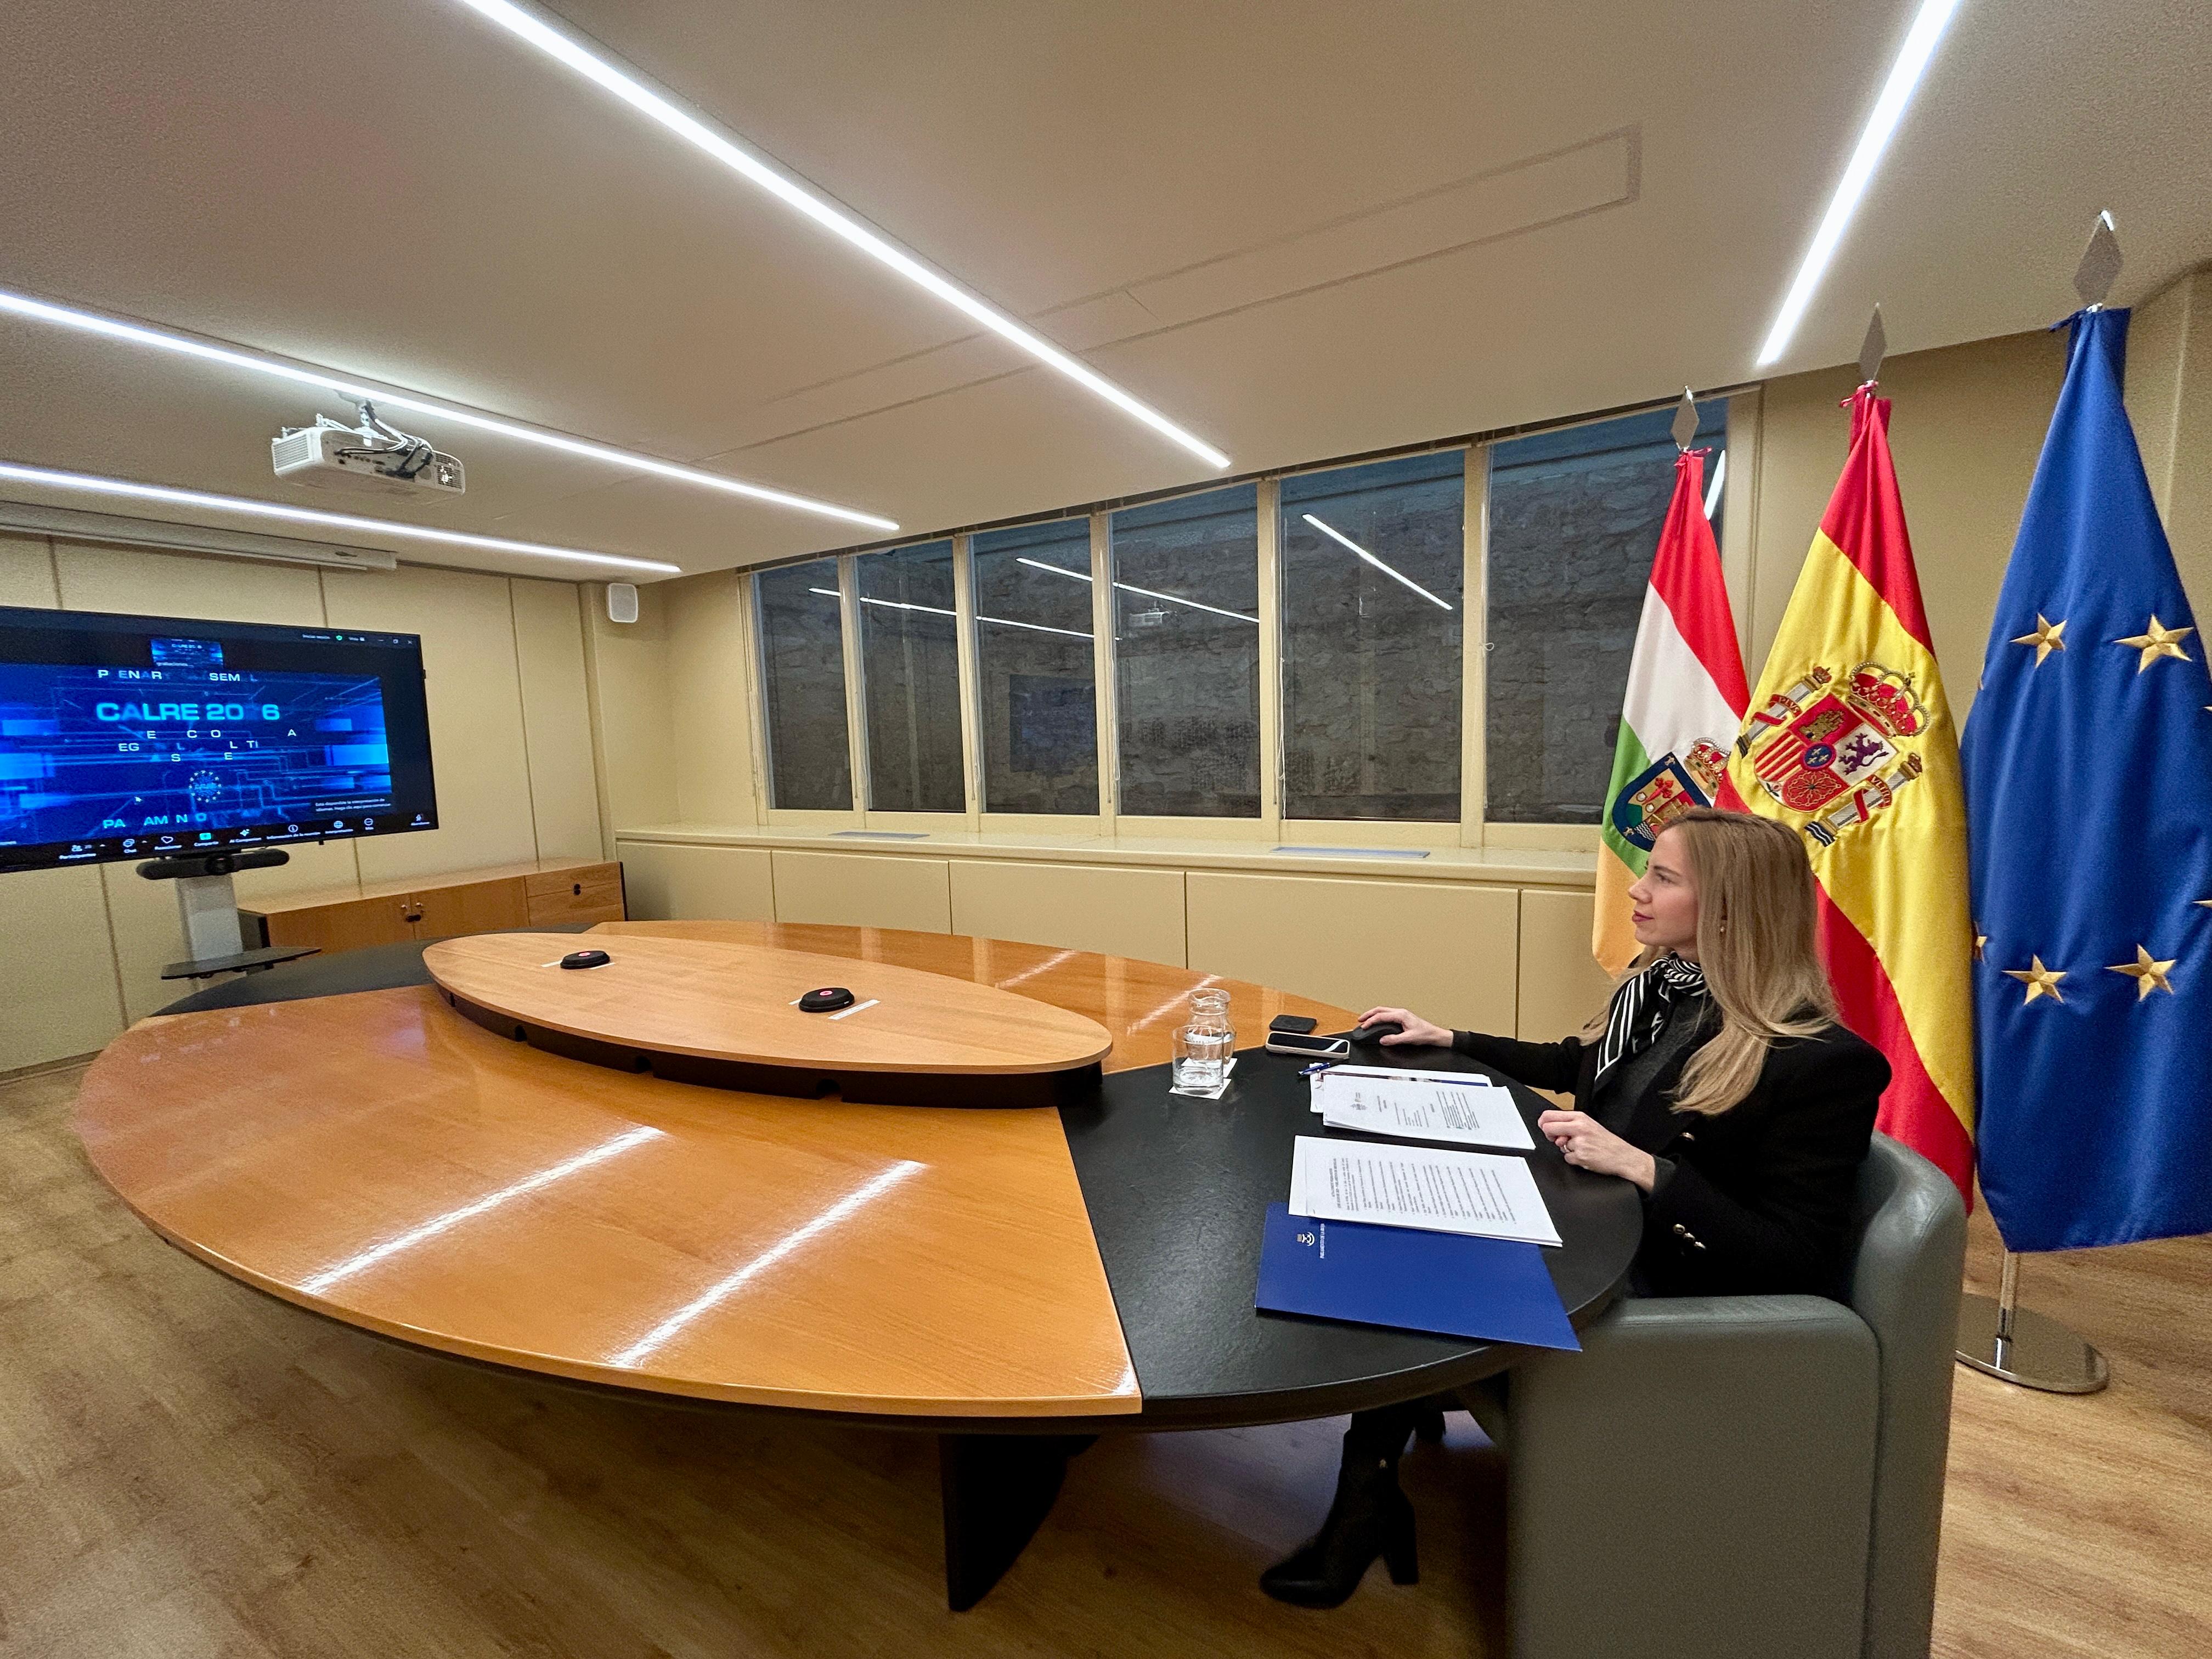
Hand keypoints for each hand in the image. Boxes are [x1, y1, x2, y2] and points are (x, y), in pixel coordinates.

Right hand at [1355, 1007, 1452, 1047]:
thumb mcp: (1409, 1039)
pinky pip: (1387, 1014)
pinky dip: (1379, 1016)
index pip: (1381, 1016)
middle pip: (1380, 1009)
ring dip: (1373, 1014)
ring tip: (1365, 1020)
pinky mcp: (1402, 1017)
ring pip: (1383, 1010)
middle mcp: (1400, 1012)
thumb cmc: (1425, 1034)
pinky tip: (1377, 1021)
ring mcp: (1401, 1014)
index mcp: (1401, 1015)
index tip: (1364, 1027)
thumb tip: (1383, 1040)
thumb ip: (1394, 1039)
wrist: (1435, 1035)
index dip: (1371, 1021)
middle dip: (1368, 1014)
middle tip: (1360, 1020)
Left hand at [1537, 1109, 1658, 1190]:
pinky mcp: (1580, 1156)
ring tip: (1583, 1148)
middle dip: (1550, 1136)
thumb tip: (1550, 1128)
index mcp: (1580, 1117)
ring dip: (1568, 1149)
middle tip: (1560, 1139)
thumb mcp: (1589, 1125)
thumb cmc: (1607, 1141)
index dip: (1543, 1122)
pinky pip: (1567, 1158)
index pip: (1550, 1115)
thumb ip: (1570, 1124)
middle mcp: (1578, 1128)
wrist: (1622, 1156)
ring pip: (1559, 1146)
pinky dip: (1574, 1159)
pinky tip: (1585, 1156)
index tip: (1544, 1127)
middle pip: (1549, 1128)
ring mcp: (1579, 1142)